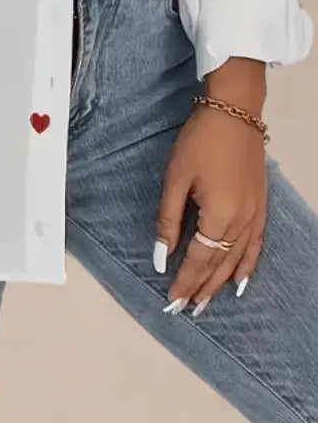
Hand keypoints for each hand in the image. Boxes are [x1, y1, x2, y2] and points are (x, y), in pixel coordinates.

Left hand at [154, 62, 267, 315]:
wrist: (234, 111)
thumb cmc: (200, 141)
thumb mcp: (175, 179)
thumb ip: (168, 220)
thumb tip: (161, 256)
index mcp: (219, 217)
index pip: (199, 259)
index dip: (184, 281)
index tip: (171, 300)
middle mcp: (242, 222)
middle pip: (219, 265)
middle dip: (201, 288)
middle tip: (185, 310)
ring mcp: (255, 215)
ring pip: (238, 260)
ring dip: (221, 284)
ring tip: (207, 303)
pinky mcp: (260, 205)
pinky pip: (256, 245)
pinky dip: (248, 266)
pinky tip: (241, 280)